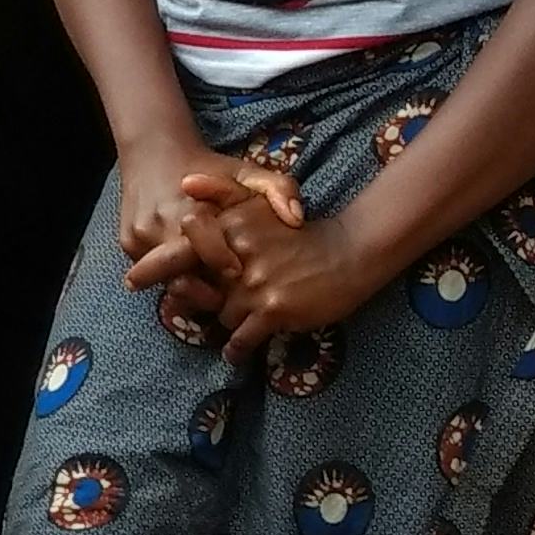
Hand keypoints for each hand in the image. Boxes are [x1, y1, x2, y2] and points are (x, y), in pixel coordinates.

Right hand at [117, 131, 296, 306]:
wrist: (155, 153)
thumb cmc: (210, 167)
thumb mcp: (248, 171)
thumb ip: (279, 190)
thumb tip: (296, 220)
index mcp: (193, 210)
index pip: (207, 252)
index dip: (223, 266)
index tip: (237, 273)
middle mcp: (161, 226)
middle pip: (182, 280)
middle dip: (203, 296)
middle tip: (221, 302)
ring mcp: (139, 236)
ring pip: (165, 280)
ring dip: (187, 290)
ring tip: (206, 292)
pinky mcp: (127, 242)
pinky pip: (151, 271)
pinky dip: (170, 276)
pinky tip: (187, 272)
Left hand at [177, 179, 376, 364]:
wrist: (349, 252)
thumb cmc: (299, 231)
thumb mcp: (260, 200)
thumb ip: (220, 190)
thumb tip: (185, 182)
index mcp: (232, 224)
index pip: (185, 254)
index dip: (186, 271)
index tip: (191, 279)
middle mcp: (239, 253)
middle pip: (202, 290)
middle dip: (205, 301)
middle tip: (210, 308)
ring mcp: (255, 283)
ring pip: (222, 316)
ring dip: (228, 323)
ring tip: (235, 326)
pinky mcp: (272, 310)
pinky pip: (241, 339)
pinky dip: (236, 349)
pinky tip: (236, 352)